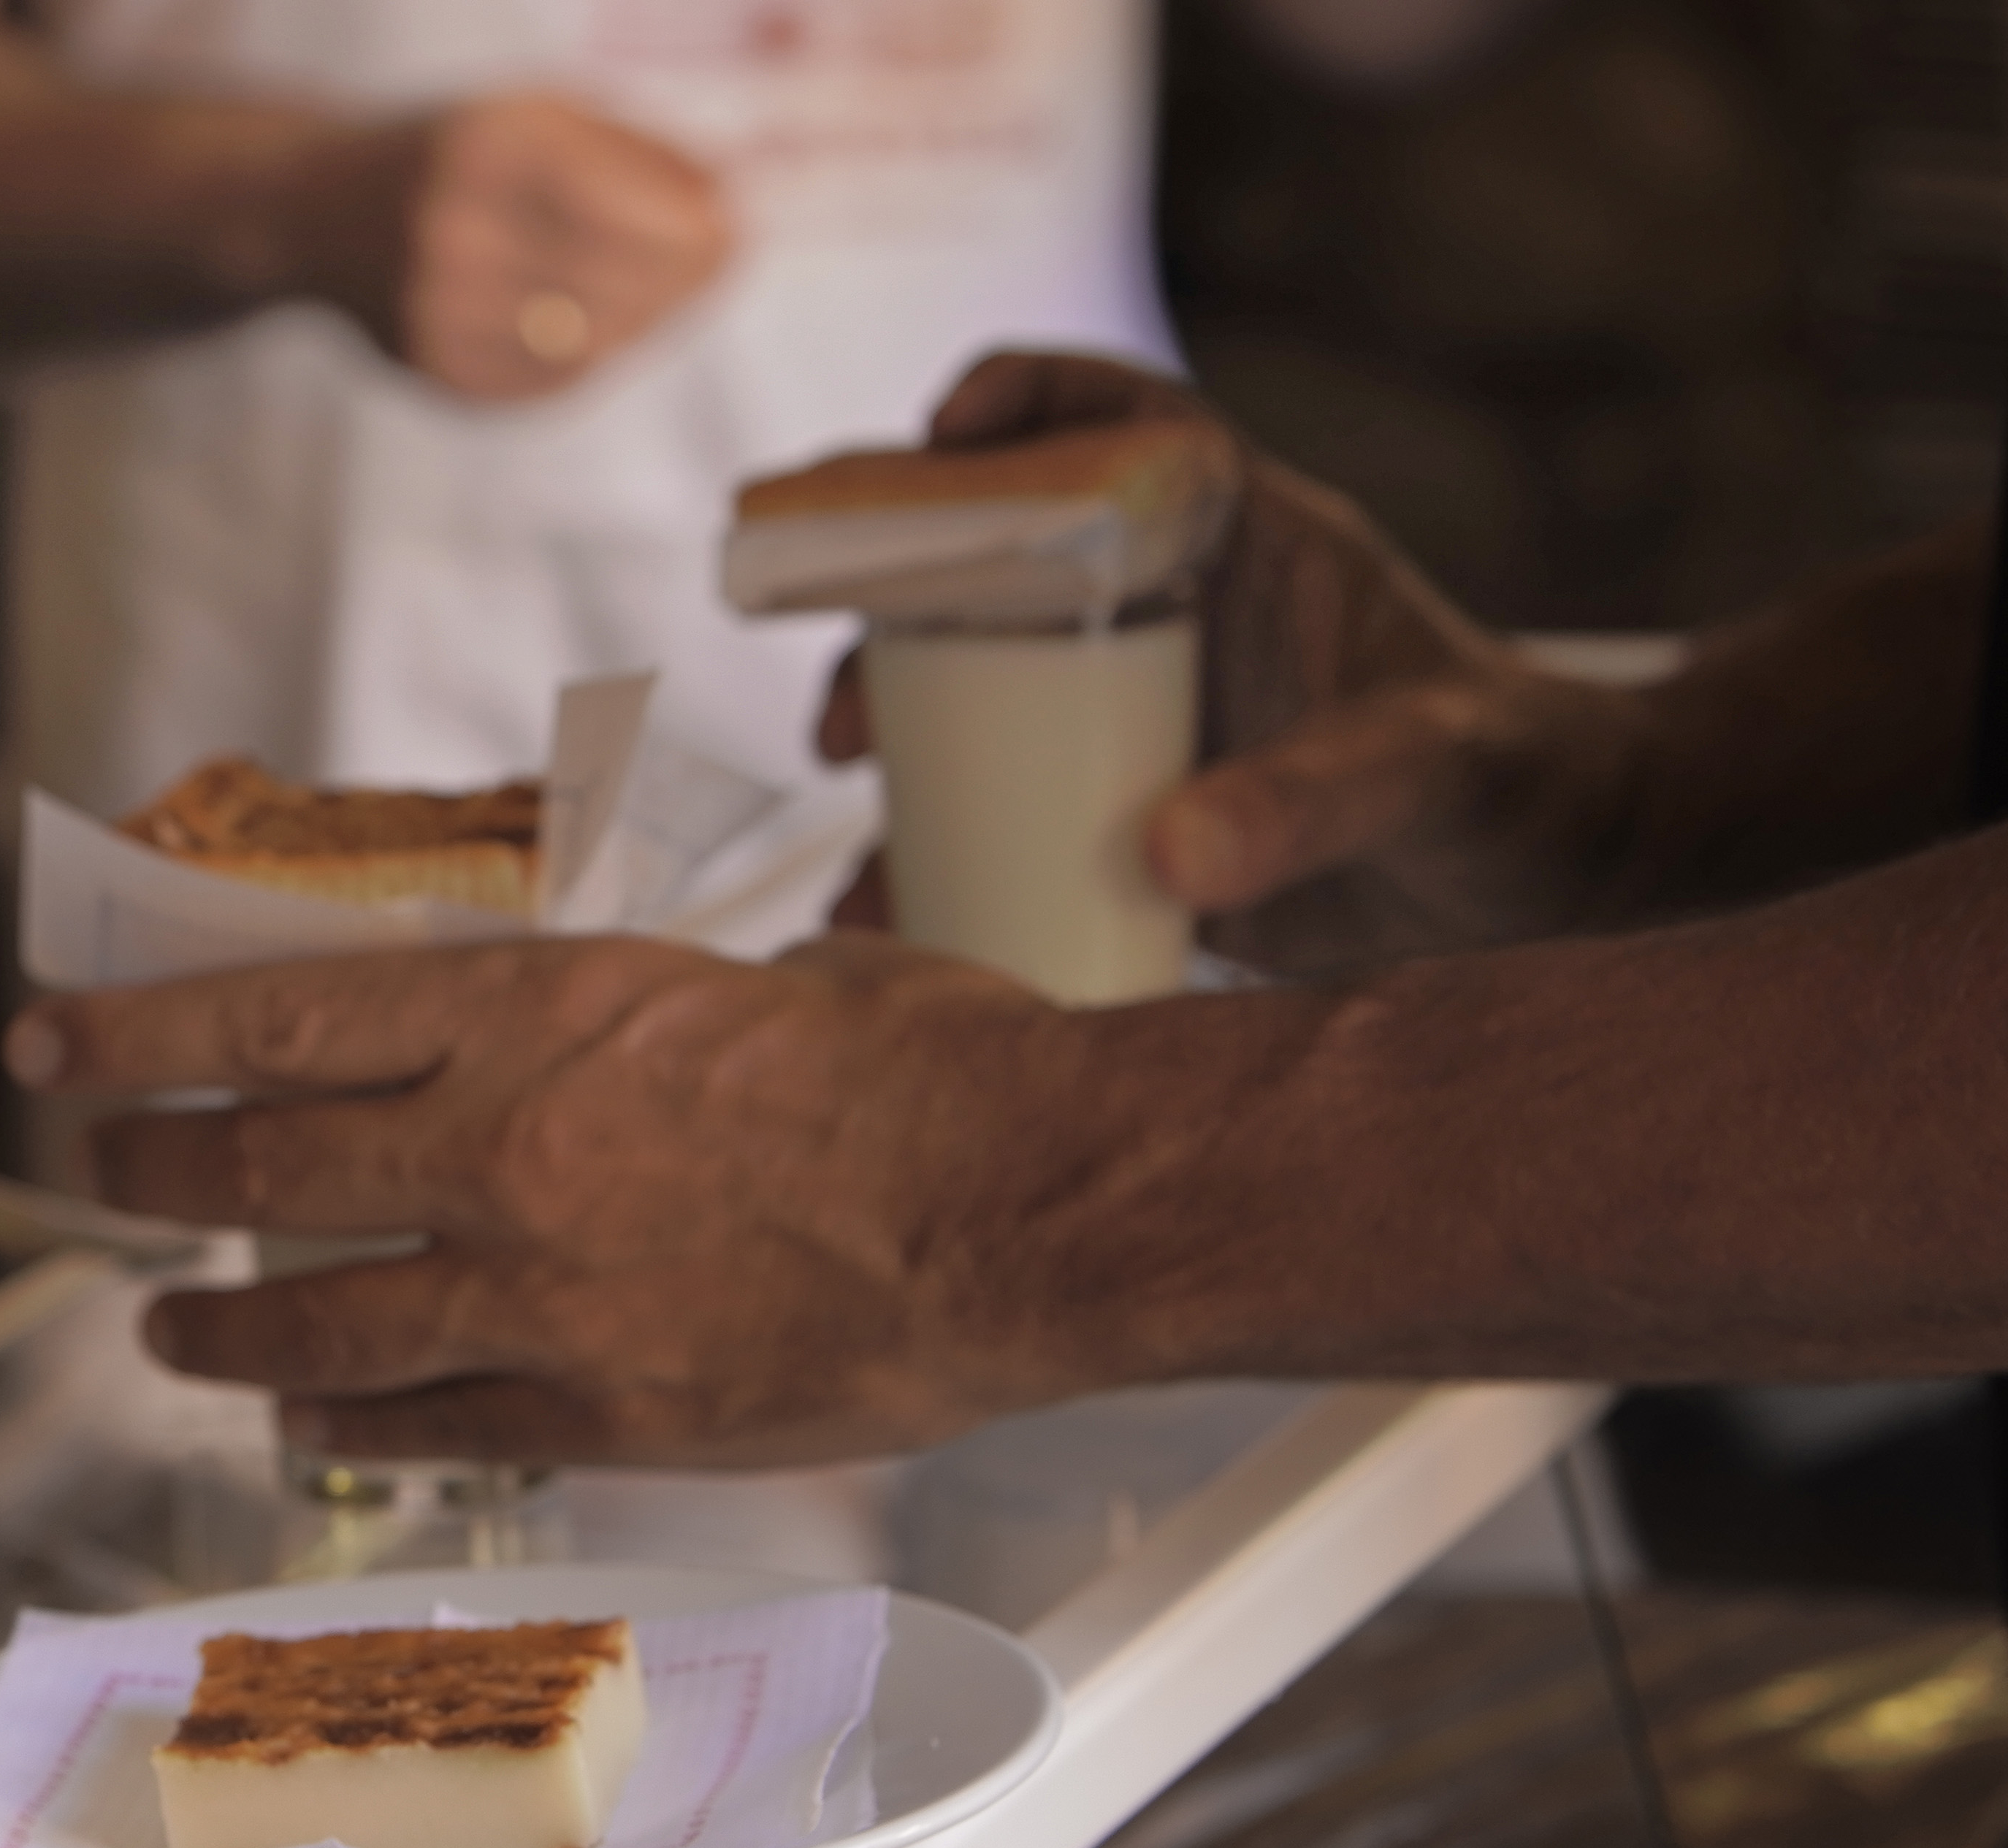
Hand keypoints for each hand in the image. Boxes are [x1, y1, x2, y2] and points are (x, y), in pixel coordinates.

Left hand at [2, 934, 1109, 1465]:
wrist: (1029, 1206)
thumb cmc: (919, 1070)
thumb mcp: (725, 980)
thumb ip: (599, 1019)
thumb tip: (539, 1035)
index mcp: (533, 1013)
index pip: (271, 1017)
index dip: (137, 1033)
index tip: (51, 1038)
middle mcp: (503, 1150)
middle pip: (255, 1171)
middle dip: (148, 1174)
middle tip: (97, 1175)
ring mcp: (539, 1292)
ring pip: (310, 1322)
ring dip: (215, 1329)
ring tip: (168, 1332)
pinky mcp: (596, 1410)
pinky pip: (426, 1428)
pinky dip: (350, 1428)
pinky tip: (308, 1429)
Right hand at [366, 91, 732, 401]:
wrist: (319, 212)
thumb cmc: (453, 150)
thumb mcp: (535, 112)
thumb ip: (631, 148)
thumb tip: (729, 197)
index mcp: (481, 151)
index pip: (615, 206)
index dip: (689, 226)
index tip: (734, 226)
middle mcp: (451, 235)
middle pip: (609, 282)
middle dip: (684, 278)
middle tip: (720, 263)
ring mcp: (437, 314)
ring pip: (589, 344)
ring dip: (649, 321)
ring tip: (667, 292)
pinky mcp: (435, 372)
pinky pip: (549, 383)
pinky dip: (596, 356)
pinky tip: (608, 325)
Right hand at [817, 352, 1648, 971]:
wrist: (1552, 880)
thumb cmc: (1519, 784)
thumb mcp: (1435, 776)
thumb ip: (1317, 798)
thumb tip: (1166, 855)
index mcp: (1248, 541)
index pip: (1128, 423)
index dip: (1030, 400)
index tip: (945, 430)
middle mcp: (1169, 606)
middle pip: (997, 547)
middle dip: (889, 583)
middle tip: (846, 661)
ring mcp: (1133, 703)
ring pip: (972, 675)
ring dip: (888, 713)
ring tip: (844, 774)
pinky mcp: (1118, 804)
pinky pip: (995, 805)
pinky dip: (924, 848)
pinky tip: (882, 899)